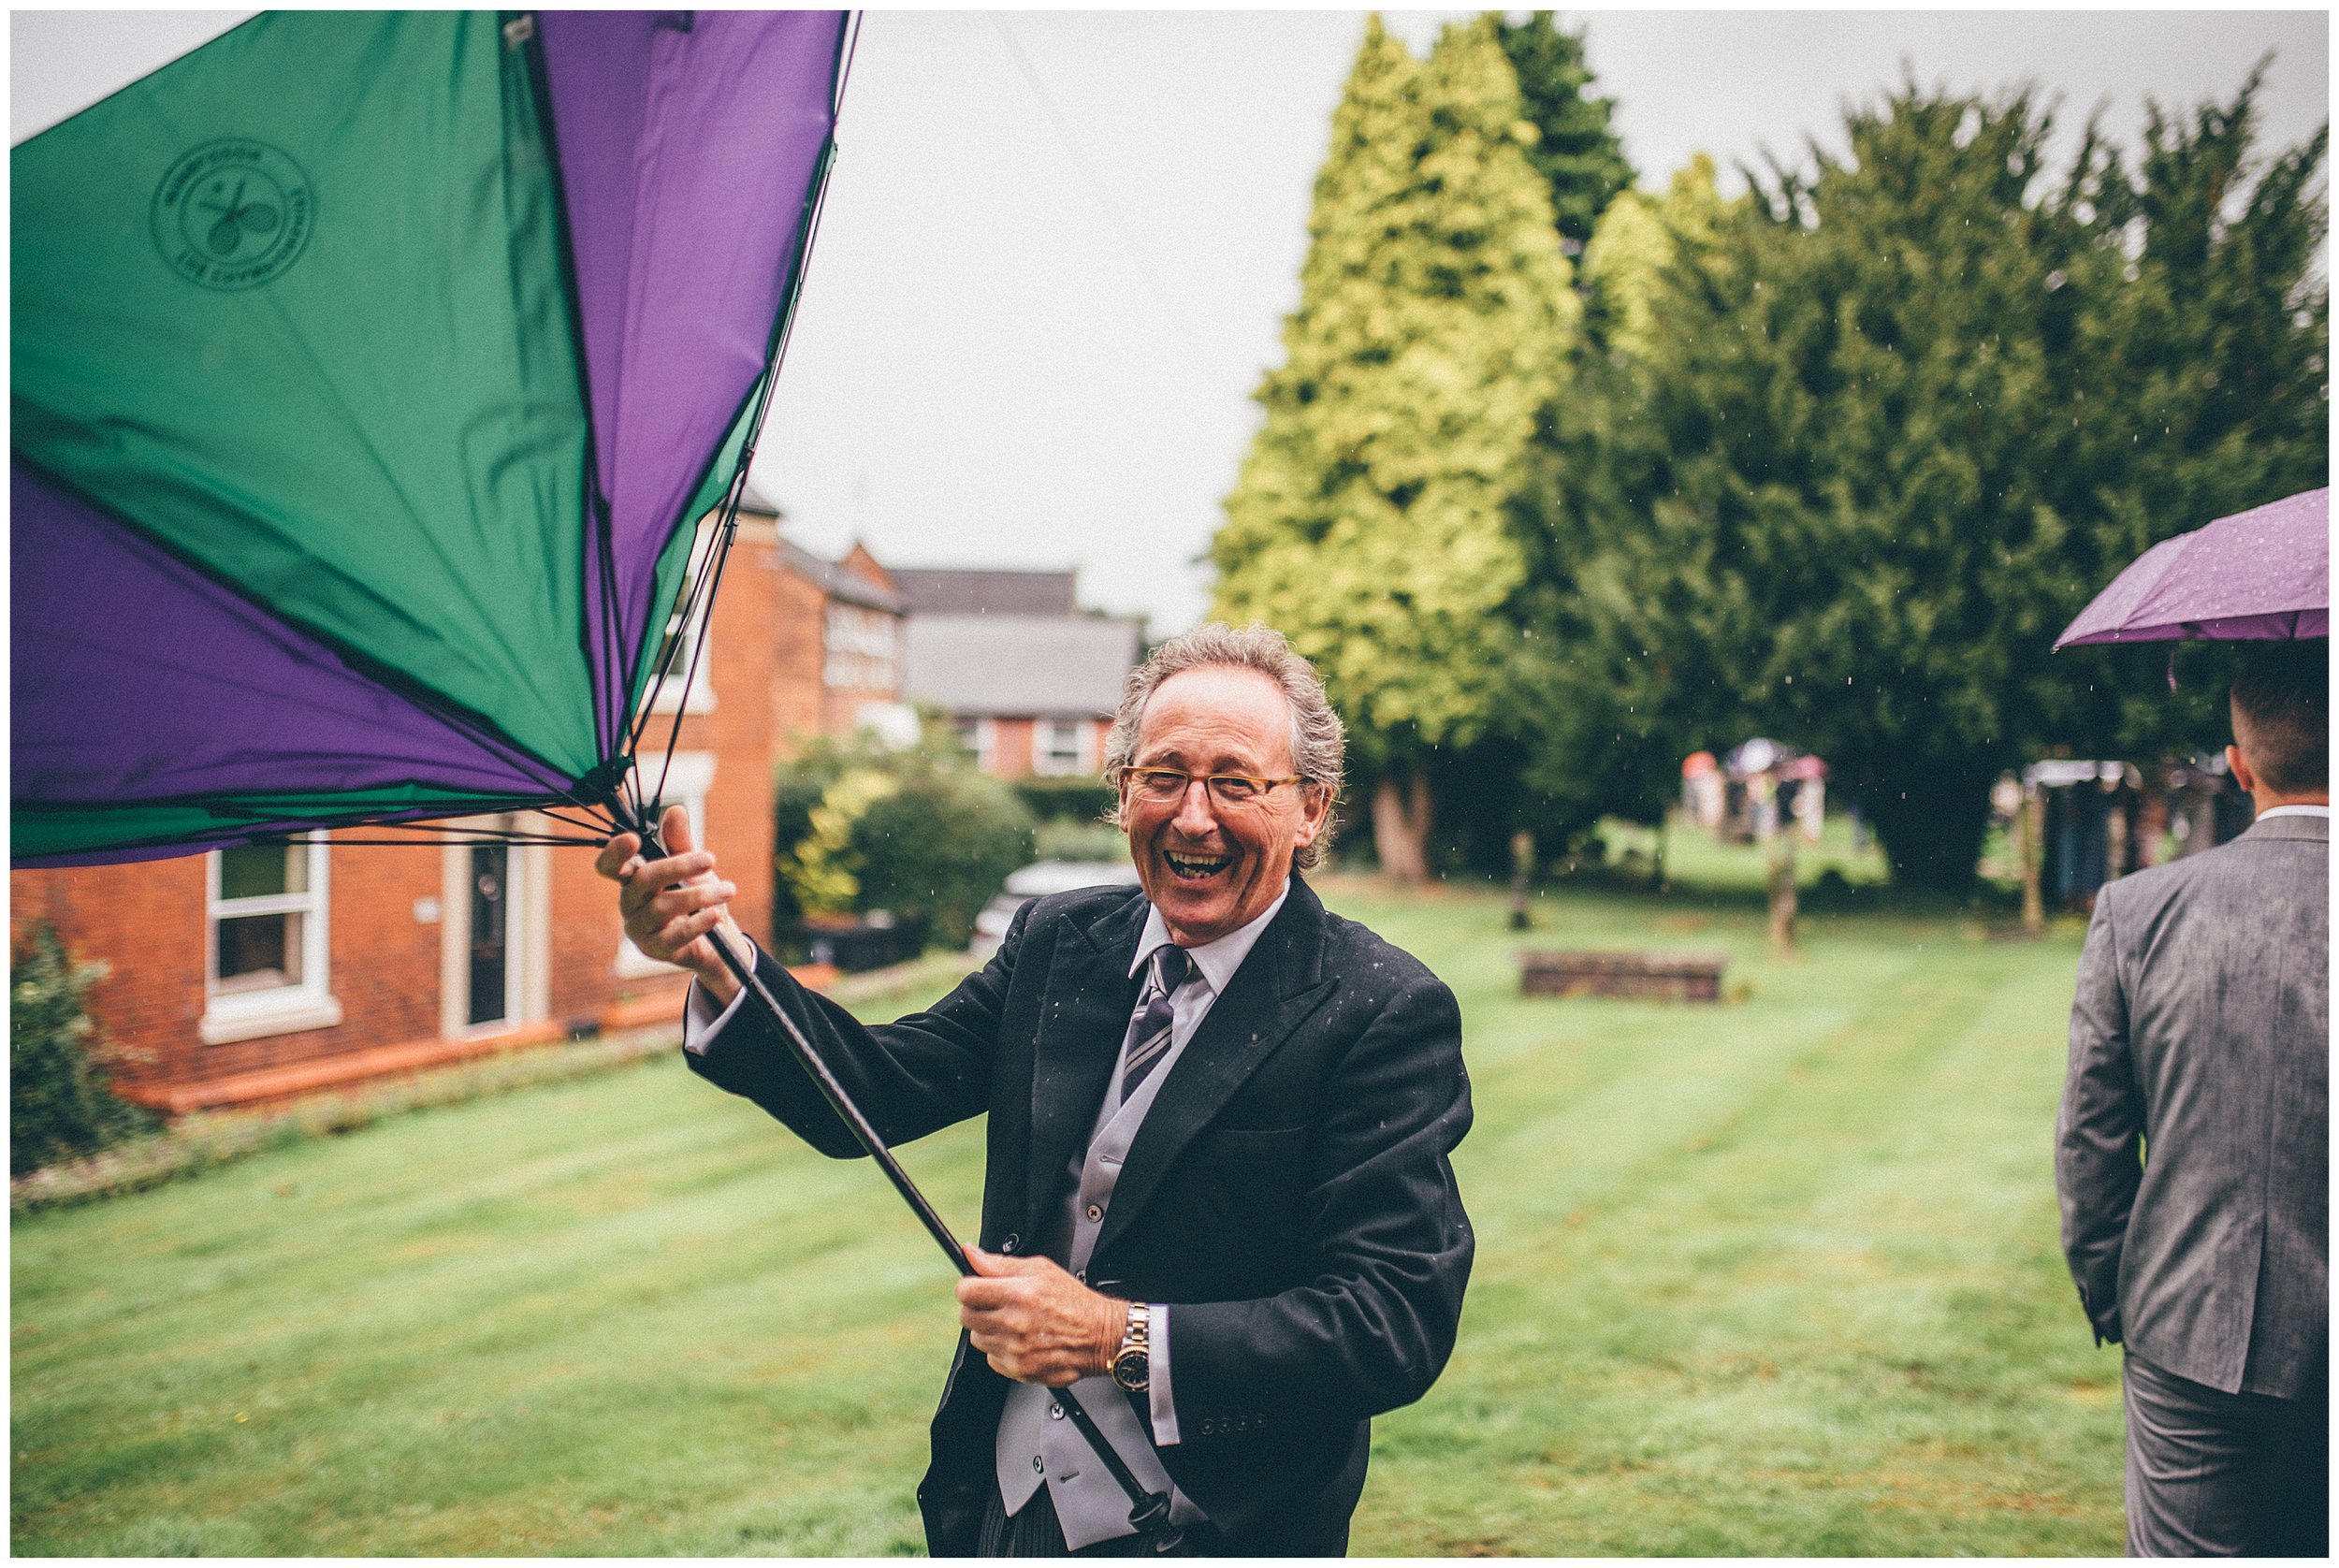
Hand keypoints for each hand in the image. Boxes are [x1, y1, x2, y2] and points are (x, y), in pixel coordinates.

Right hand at [594, 803, 746, 1006]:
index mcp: (633, 878)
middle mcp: (630, 903)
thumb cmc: (696, 899)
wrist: (715, 940)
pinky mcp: (654, 950)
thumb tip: (675, 810)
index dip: (615, 853)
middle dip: (678, 866)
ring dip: (699, 896)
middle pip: (643, 880)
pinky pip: (673, 936)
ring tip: (728, 890)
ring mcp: (639, 928)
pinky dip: (697, 924)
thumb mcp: (693, 869)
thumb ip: (681, 844)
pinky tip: (716, 915)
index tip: (634, 839)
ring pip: (662, 907)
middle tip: (711, 859)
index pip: (610, 866)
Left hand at [957, 1248, 1126, 1386]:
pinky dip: (1001, 1350)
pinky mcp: (1018, 1370)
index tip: (975, 1287)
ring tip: (1013, 1323)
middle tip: (997, 1304)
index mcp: (1019, 1294)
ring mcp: (1016, 1350)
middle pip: (967, 1316)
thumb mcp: (1041, 1269)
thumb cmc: (1073, 1301)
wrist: (1099, 1336)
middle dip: (978, 1308)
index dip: (969, 1287)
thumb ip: (1000, 1263)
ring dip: (989, 1330)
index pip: (966, 1291)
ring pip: (977, 1338)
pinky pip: (991, 1358)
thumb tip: (971, 1254)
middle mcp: (1015, 1323)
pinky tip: (1020, 1340)